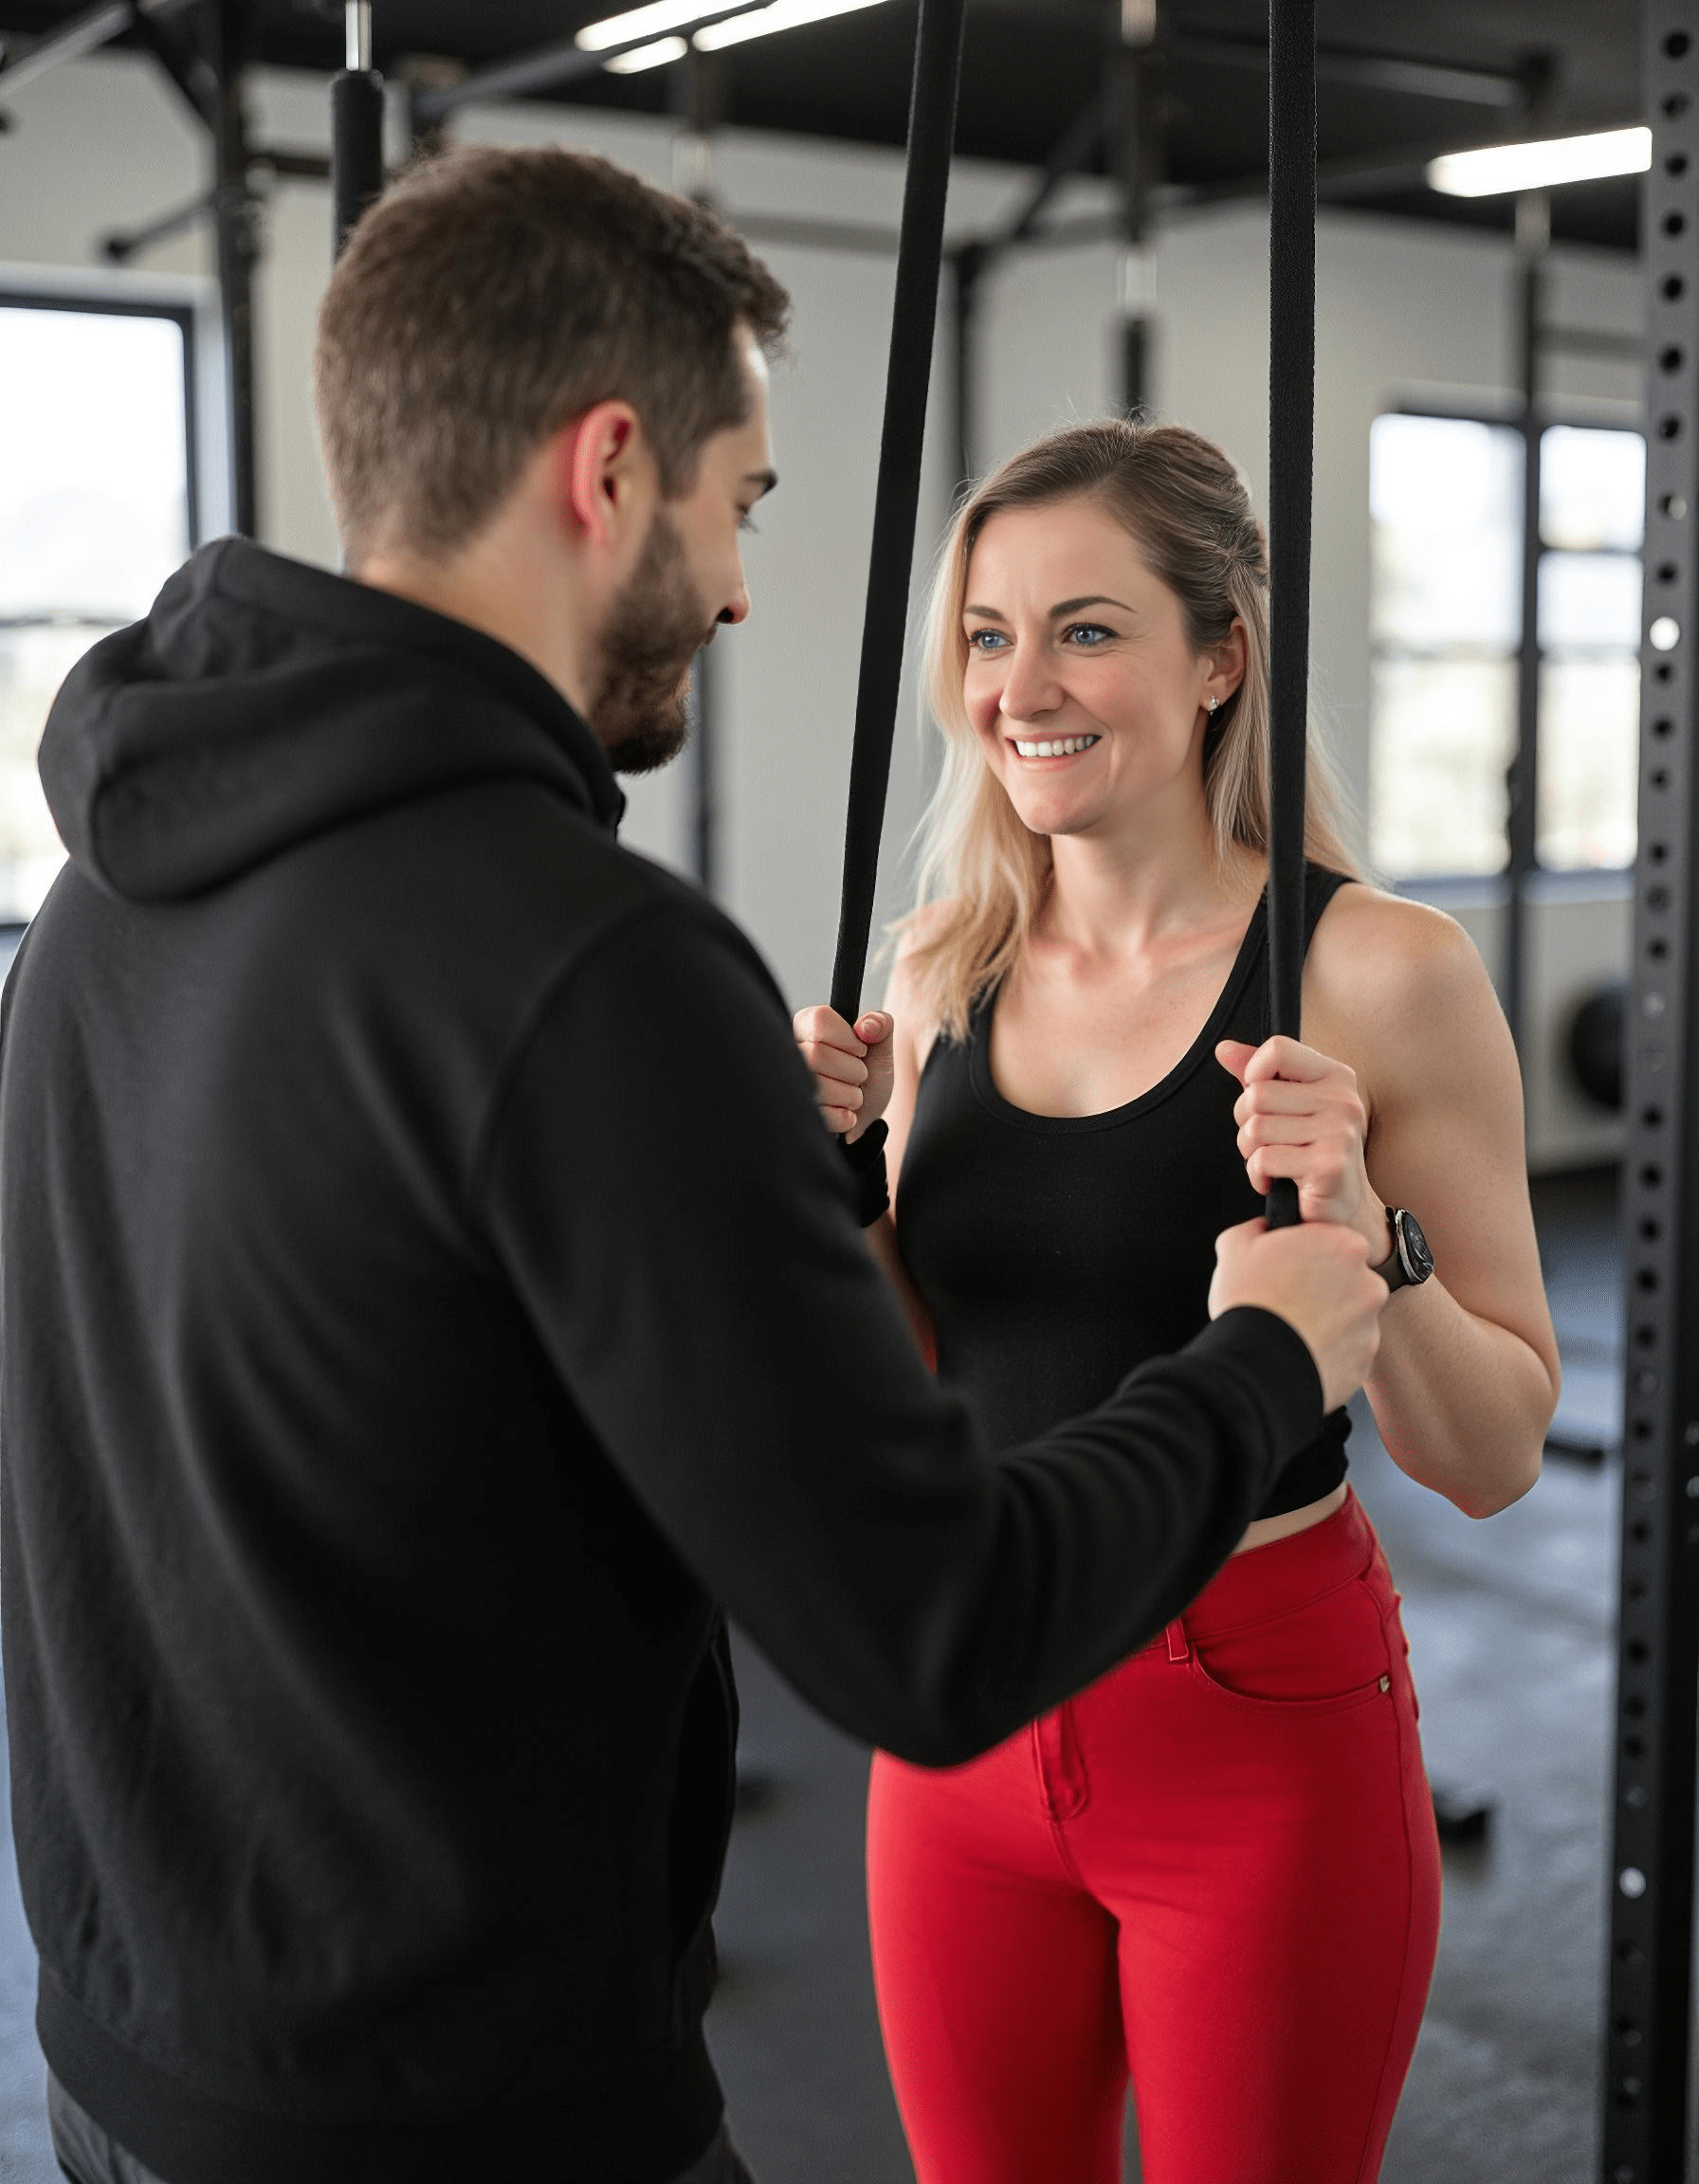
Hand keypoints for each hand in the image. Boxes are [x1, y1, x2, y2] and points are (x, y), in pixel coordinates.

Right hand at [793, 1005, 895, 1139]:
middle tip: (859, 1075)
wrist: (868, 1111)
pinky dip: (845, 1117)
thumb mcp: (881, 1043)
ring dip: (851, 1095)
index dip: (847, 1037)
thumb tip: (865, 1028)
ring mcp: (791, 1085)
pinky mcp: (798, 1114)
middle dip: (854, 1070)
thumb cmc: (869, 1072)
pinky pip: (822, 1116)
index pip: (819, 1019)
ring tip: (852, 1094)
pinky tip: (845, 1112)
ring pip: (819, 1087)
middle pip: (818, 1054)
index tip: (859, 1049)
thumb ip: (881, 1023)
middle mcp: (791, 1052)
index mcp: (807, 1025)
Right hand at [1209, 1217, 1385, 1412]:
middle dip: (1321, 1288)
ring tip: (1290, 1330)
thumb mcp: (1236, 1244)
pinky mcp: (1364, 1361)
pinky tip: (1299, 1351)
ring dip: (1325, 1321)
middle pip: (1345, 1279)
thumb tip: (1263, 1229)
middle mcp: (1368, 1282)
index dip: (1305, 1252)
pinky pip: (1346, 1352)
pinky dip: (1327, 1352)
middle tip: (1286, 1299)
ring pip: (1348, 1318)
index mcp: (1343, 1244)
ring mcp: (1370, 1325)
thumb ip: (1258, 1228)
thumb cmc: (1248, 1302)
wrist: (1255, 1366)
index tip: (1287, 1266)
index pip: (1331, 1239)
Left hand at [1217, 1036, 1386, 1254]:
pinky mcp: (1328, 1165)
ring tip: (1272, 1162)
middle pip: (1257, 1094)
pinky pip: (1264, 1159)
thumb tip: (1224, 1049)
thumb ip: (1259, 1075)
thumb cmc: (1311, 1153)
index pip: (1277, 1049)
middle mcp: (1342, 1100)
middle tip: (1266, 1142)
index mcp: (1335, 1077)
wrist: (1344, 1208)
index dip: (1254, 1074)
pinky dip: (1257, 1175)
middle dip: (1246, 1122)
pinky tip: (1274, 1181)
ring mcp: (1338, 1132)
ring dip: (1250, 1152)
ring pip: (1255, 1128)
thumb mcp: (1289, 1107)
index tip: (1260, 1099)